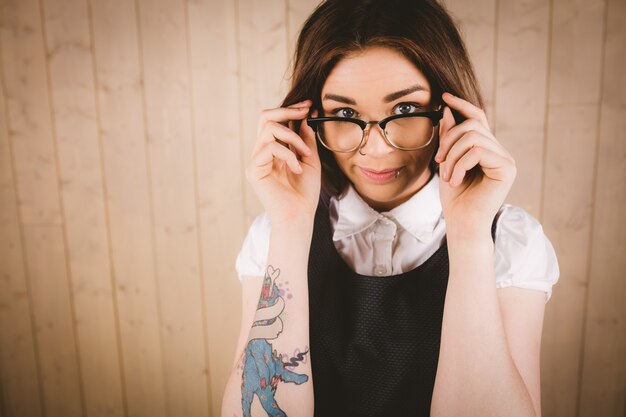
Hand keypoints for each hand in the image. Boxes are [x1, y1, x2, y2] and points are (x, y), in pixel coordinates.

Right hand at [245, 99, 320, 223]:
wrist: (300, 216)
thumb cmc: (305, 192)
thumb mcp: (310, 159)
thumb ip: (306, 138)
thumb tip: (305, 116)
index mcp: (273, 150)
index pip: (275, 120)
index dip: (290, 109)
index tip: (309, 105)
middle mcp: (261, 152)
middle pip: (265, 117)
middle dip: (287, 111)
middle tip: (305, 112)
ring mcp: (256, 161)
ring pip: (269, 129)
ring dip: (293, 138)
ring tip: (306, 155)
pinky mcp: (253, 170)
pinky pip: (270, 148)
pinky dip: (288, 154)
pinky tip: (298, 168)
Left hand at [435, 92, 516, 233]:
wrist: (462, 223)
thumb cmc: (455, 197)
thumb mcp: (447, 162)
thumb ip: (450, 138)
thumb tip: (449, 111)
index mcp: (487, 149)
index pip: (477, 118)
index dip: (462, 105)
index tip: (444, 98)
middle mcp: (500, 151)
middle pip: (472, 126)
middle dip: (448, 140)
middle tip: (438, 162)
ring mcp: (506, 159)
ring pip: (473, 137)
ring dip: (452, 156)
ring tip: (447, 176)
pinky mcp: (507, 168)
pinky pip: (478, 151)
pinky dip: (460, 164)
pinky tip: (454, 181)